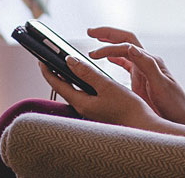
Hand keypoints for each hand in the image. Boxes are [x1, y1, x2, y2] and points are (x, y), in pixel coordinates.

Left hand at [39, 57, 170, 131]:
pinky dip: (80, 82)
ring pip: (73, 90)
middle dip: (55, 73)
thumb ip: (87, 73)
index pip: (57, 85)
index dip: (47, 70)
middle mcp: (82, 108)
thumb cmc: (127, 108)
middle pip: (63, 88)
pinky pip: (83, 93)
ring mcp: (90, 109)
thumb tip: (69, 61)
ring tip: (64, 64)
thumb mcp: (106, 86)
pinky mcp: (98, 109)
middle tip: (49, 59)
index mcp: (81, 103)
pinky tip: (85, 76)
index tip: (41, 58)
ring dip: (67, 77)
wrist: (143, 125)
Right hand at [87, 26, 184, 125]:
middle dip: (107, 34)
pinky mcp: (142, 79)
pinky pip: (126, 63)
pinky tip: (107, 59)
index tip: (93, 55)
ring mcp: (144, 70)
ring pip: (124, 49)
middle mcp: (147, 62)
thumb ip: (147, 65)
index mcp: (150, 62)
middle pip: (125, 40)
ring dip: (109, 43)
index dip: (108, 47)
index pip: (125, 46)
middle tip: (90, 32)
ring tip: (94, 40)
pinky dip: (115, 58)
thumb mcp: (161, 85)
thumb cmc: (175, 104)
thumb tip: (130, 48)